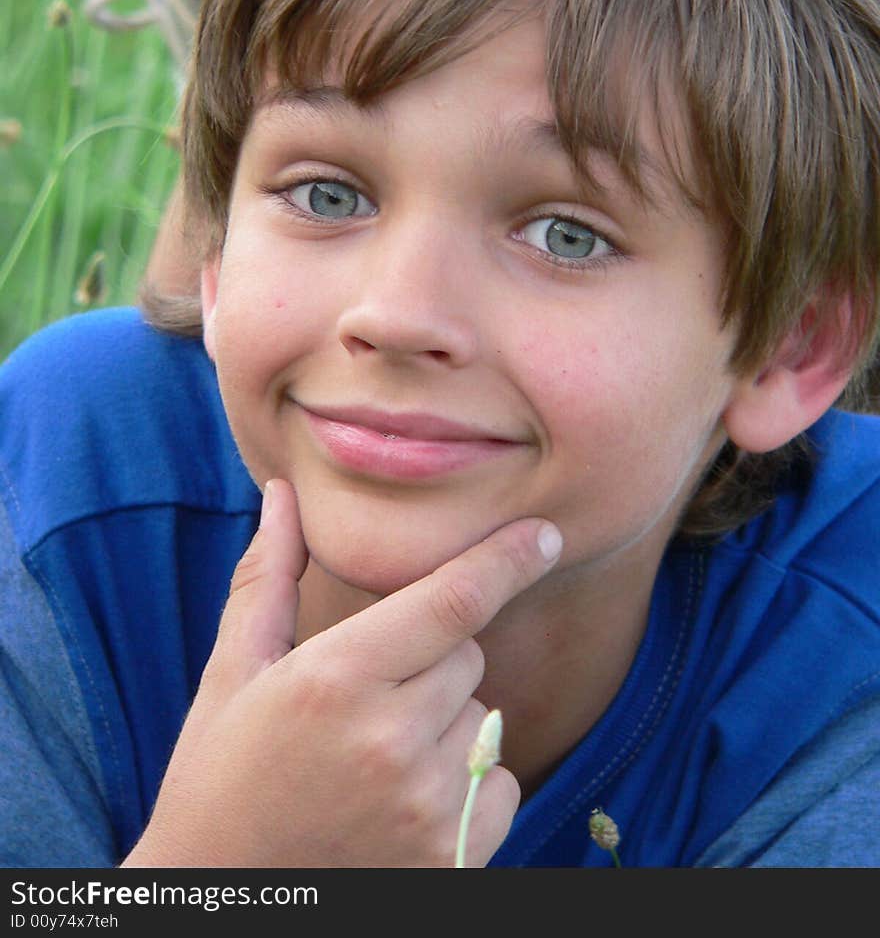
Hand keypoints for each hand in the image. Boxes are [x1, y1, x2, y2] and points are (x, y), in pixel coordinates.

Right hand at [121, 479, 561, 867]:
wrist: (222, 904)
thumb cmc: (220, 778)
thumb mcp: (233, 674)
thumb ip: (269, 578)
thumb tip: (282, 494)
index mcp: (334, 679)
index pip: (450, 601)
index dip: (505, 560)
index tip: (545, 534)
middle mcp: (388, 738)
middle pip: (467, 654)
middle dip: (433, 656)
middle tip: (368, 697)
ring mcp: (424, 803)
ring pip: (483, 715)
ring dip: (447, 719)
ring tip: (374, 756)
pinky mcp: (450, 856)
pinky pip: (500, 779)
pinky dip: (470, 778)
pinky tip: (405, 797)